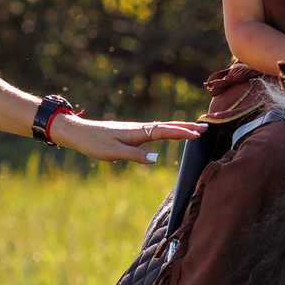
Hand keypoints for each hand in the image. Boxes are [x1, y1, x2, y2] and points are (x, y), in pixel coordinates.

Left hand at [50, 116, 201, 164]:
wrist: (79, 133)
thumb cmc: (94, 143)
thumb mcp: (113, 153)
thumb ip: (135, 155)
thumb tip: (156, 158)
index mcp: (137, 133)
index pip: (164, 131)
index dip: (182, 133)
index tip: (198, 134)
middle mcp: (139, 129)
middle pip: (167, 127)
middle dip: (186, 127)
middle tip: (206, 127)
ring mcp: (136, 130)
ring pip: (162, 128)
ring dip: (179, 128)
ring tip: (195, 129)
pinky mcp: (132, 133)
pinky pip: (155, 131)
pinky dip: (168, 130)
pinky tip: (171, 132)